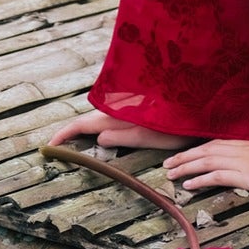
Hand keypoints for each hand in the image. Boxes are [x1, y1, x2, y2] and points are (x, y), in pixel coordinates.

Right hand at [43, 107, 194, 152]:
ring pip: (101, 116)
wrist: (199, 102)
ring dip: (86, 127)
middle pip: (89, 119)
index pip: (84, 124)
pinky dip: (101, 124)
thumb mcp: (151, 135)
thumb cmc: (179, 122)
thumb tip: (97, 138)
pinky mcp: (137, 108)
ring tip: (73, 140)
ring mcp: (128, 106)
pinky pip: (112, 115)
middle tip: (57, 145)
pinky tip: (102, 131)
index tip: (49, 144)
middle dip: (72, 131)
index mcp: (119, 114)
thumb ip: (124, 136)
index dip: (65, 133)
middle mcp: (120, 108)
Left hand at [162, 138, 248, 195]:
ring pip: (206, 161)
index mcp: (246, 143)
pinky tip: (188, 184)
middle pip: (205, 150)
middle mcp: (240, 149)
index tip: (182, 155)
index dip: (196, 149)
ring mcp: (242, 161)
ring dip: (185, 167)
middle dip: (184, 157)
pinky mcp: (245, 174)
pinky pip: (217, 175)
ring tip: (170, 173)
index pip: (214, 144)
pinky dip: (200, 179)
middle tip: (166, 164)